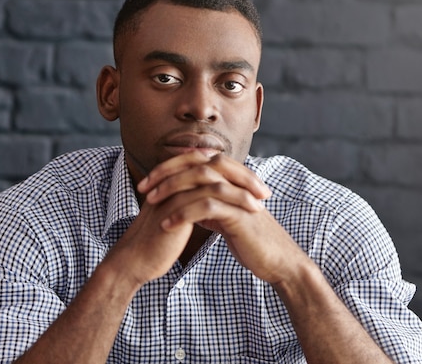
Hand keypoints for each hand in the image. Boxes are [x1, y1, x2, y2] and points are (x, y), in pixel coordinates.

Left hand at [137, 151, 310, 283]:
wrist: (277, 261)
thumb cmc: (252, 241)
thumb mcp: (227, 218)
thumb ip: (211, 206)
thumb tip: (189, 202)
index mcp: (232, 179)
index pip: (197, 160)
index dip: (170, 166)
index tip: (148, 181)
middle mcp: (237, 182)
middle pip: (197, 164)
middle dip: (166, 173)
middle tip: (144, 188)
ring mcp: (240, 196)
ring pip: (201, 181)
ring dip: (171, 190)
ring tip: (150, 203)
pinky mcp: (240, 214)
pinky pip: (207, 207)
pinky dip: (184, 214)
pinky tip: (167, 224)